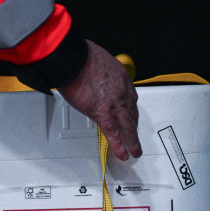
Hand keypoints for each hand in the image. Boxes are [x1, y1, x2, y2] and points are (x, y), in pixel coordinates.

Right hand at [58, 40, 141, 159]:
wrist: (74, 59)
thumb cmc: (81, 56)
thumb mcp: (98, 61)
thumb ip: (100, 73)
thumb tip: (93, 78)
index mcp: (121, 77)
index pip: (130, 97)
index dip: (130, 109)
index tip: (130, 115)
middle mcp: (122, 91)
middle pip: (132, 113)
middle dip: (134, 127)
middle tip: (135, 137)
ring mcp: (114, 103)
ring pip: (128, 125)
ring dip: (132, 141)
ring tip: (135, 151)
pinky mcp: (103, 112)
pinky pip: (114, 132)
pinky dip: (119, 145)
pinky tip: (123, 154)